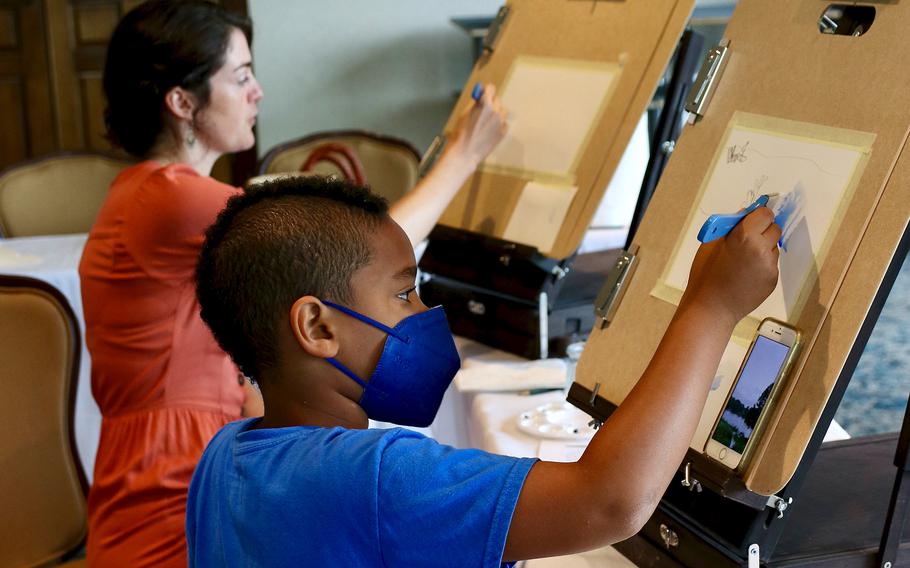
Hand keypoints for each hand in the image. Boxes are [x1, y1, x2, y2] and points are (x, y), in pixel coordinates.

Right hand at [445, 83, 508, 166]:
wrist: (465, 152)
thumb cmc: (461, 133)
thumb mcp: (464, 113)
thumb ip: (474, 103)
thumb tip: (479, 95)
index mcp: (484, 104)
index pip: (490, 88)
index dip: (486, 91)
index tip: (484, 94)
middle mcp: (495, 111)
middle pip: (497, 100)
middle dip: (491, 103)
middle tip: (483, 111)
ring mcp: (501, 122)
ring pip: (502, 111)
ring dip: (496, 113)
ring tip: (486, 122)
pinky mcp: (503, 132)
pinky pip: (504, 123)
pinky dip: (498, 125)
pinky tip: (489, 131)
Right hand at [681, 207, 780, 325]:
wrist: (711, 307)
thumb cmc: (705, 274)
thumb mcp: (711, 244)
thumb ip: (731, 227)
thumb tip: (746, 215)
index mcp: (744, 235)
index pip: (766, 213)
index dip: (759, 216)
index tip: (753, 220)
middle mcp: (761, 248)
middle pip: (775, 228)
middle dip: (764, 230)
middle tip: (749, 239)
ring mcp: (769, 265)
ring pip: (774, 247)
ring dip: (764, 248)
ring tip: (744, 261)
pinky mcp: (773, 279)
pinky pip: (771, 264)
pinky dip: (762, 265)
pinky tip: (747, 274)